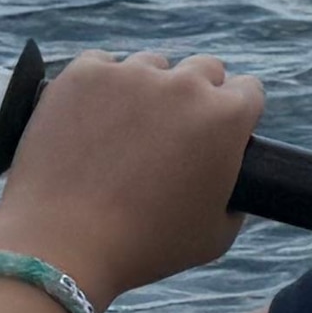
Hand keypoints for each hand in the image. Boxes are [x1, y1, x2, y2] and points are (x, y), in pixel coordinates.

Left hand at [0, 51, 270, 306]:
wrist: (63, 244)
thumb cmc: (143, 246)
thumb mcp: (215, 236)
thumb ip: (234, 196)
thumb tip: (226, 174)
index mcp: (225, 117)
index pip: (248, 91)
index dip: (235, 115)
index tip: (215, 135)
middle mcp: (184, 84)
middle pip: (204, 70)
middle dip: (195, 97)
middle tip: (169, 135)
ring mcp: (131, 74)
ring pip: (151, 66)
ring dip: (146, 90)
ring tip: (122, 134)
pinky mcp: (84, 73)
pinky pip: (102, 66)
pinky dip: (100, 88)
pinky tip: (91, 122)